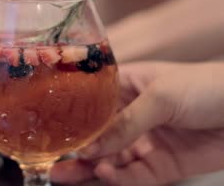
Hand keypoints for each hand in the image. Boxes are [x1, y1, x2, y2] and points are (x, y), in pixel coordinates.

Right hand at [51, 61, 223, 185]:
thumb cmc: (208, 85)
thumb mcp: (161, 96)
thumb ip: (125, 123)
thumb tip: (91, 146)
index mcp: (128, 87)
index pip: (91, 102)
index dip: (72, 117)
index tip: (54, 130)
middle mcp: (133, 115)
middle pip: (97, 135)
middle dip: (75, 149)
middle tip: (53, 161)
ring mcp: (146, 141)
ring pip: (110, 158)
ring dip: (89, 168)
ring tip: (66, 174)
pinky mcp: (162, 164)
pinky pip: (133, 175)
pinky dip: (118, 178)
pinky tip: (105, 175)